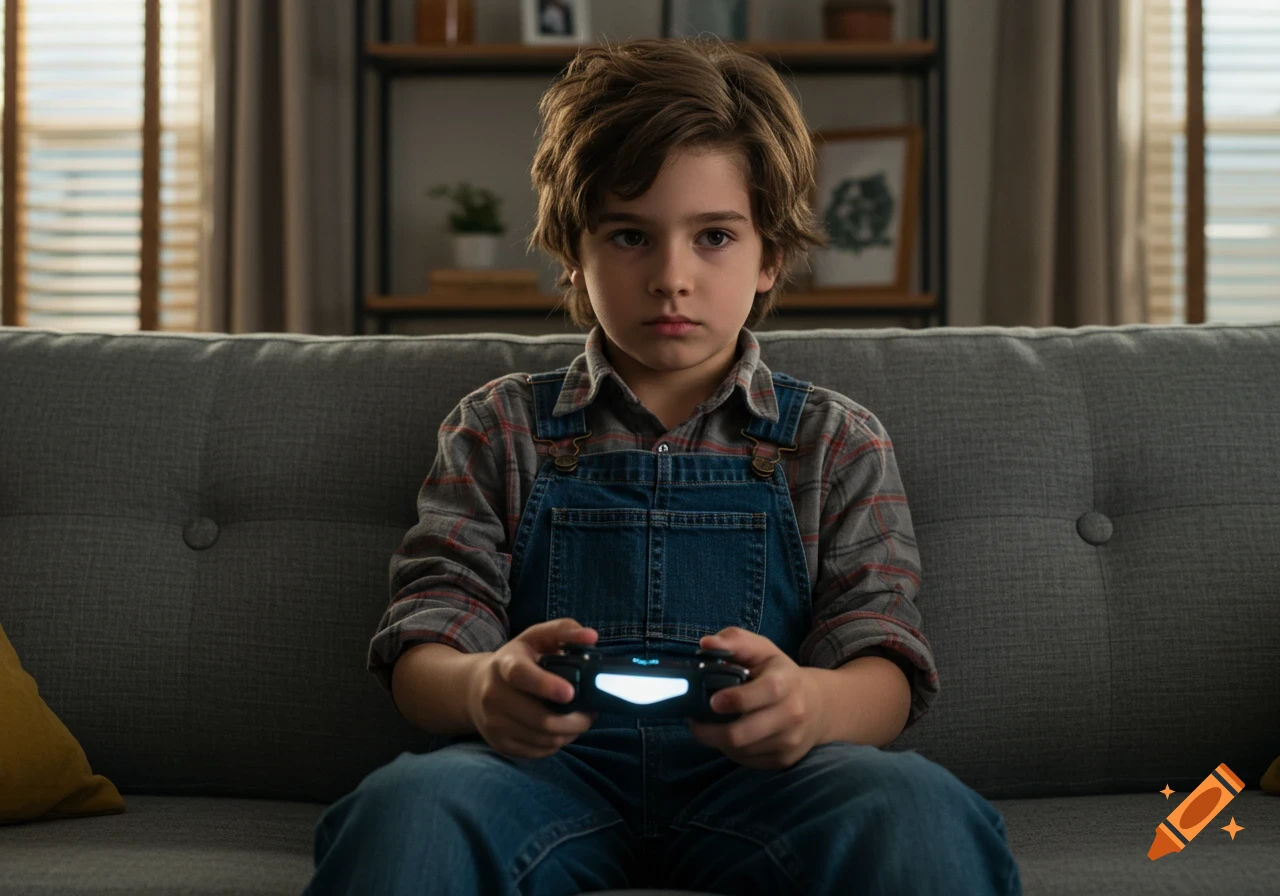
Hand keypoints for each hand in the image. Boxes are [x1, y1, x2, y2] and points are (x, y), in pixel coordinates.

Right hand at [467, 617, 598, 758]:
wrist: (475, 688)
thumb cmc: (516, 660)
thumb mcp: (535, 637)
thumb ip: (564, 631)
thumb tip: (591, 637)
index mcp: (504, 665)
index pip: (521, 676)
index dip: (546, 685)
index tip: (570, 692)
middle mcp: (493, 695)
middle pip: (540, 719)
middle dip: (575, 720)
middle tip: (590, 713)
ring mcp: (494, 723)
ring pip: (543, 739)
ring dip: (570, 733)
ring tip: (580, 721)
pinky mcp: (499, 743)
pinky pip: (537, 751)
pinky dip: (556, 743)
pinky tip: (562, 730)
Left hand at [686, 627, 822, 769]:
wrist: (816, 707)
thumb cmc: (778, 673)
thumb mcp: (761, 650)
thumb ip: (734, 640)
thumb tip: (707, 643)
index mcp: (787, 681)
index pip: (767, 692)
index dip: (737, 699)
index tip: (713, 701)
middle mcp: (793, 714)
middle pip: (743, 733)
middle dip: (710, 730)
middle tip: (693, 719)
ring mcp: (789, 741)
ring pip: (739, 750)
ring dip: (717, 739)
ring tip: (709, 724)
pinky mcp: (783, 761)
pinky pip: (745, 760)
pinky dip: (730, 749)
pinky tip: (727, 734)